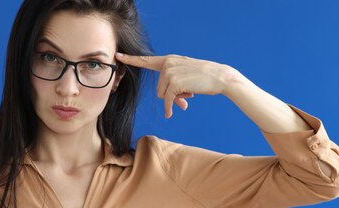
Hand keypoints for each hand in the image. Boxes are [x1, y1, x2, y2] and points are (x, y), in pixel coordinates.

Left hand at [115, 53, 239, 118]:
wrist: (221, 76)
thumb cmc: (205, 78)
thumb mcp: (186, 78)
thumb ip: (174, 85)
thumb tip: (171, 104)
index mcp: (169, 60)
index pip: (147, 60)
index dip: (131, 59)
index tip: (118, 55)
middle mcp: (167, 63)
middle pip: (158, 88)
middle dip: (171, 96)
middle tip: (186, 98)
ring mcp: (170, 72)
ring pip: (162, 94)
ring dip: (174, 100)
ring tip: (190, 96)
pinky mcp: (174, 82)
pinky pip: (166, 100)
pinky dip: (169, 108)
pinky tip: (170, 114)